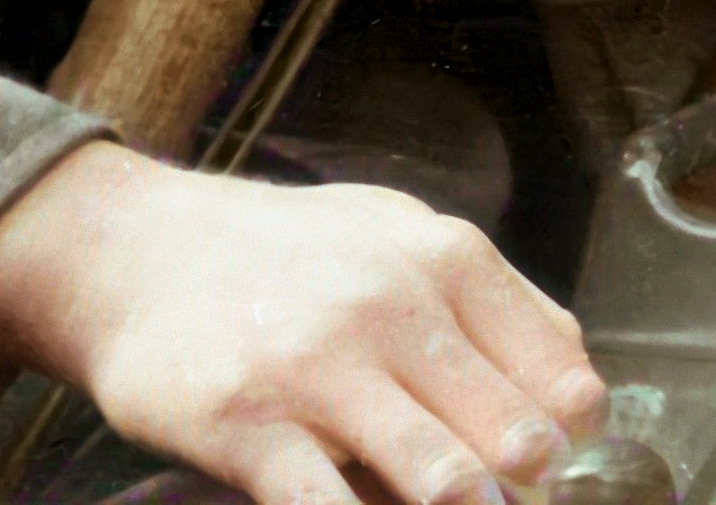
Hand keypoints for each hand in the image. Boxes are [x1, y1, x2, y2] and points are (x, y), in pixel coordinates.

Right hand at [0, 143, 601, 504]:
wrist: (140, 250)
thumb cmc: (288, 255)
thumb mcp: (402, 236)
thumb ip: (491, 303)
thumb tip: (575, 381)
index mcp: (448, 261)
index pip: (561, 375)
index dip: (575, 441)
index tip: (559, 467)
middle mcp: (395, 308)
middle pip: (513, 436)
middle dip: (527, 491)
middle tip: (510, 500)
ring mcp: (319, 370)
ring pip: (440, 477)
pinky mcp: (248, 427)